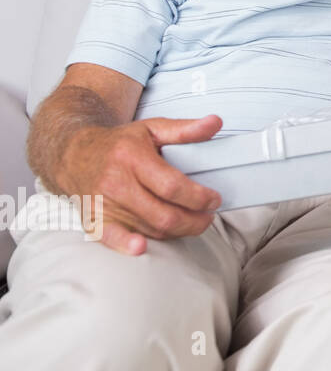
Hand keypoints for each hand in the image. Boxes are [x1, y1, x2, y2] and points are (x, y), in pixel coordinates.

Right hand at [57, 115, 224, 255]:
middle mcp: (116, 182)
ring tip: (193, 223)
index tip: (214, 200)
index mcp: (132, 158)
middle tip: (208, 217)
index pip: (171, 186)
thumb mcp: (152, 128)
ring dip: (176, 231)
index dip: (198, 197)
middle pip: (162, 213)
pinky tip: (141, 247)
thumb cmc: (119, 143)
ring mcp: (103, 203)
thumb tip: (215, 123)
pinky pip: (110, 237)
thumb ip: (185, 129)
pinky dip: (126, 244)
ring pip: (147, 227)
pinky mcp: (93, 218)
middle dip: (193, 220)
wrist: (74, 153)